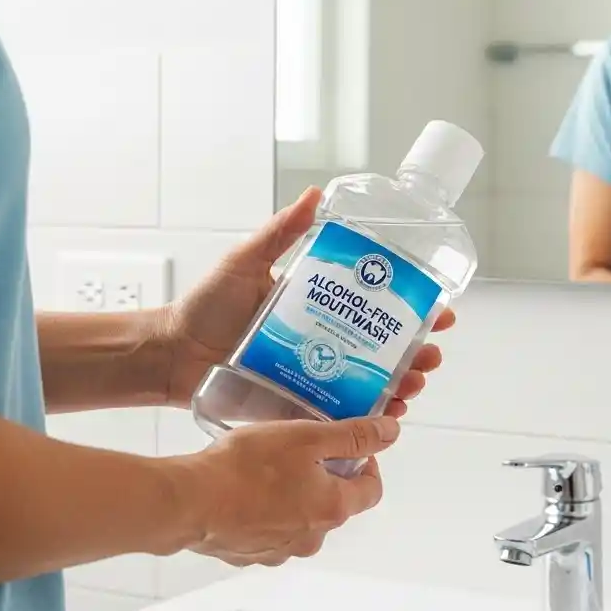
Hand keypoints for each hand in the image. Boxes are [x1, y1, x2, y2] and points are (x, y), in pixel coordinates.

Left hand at [167, 187, 455, 413]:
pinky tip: (385, 415)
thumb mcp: (246, 261)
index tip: (439, 311)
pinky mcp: (297, 405)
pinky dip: (366, 416)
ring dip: (400, 385)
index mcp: (318, 307)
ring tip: (413, 386)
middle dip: (416, 353)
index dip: (412, 311)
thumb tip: (315, 194)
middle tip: (431, 355)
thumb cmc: (205, 306)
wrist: (172, 352)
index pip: (375, 308)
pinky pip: (339, 414)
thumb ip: (280, 232)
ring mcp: (313, 375)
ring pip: (370, 383)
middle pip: (383, 350)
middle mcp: (322, 342)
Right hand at [184, 416, 398, 566]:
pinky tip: (244, 487)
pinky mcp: (249, 553)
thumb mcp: (307, 436)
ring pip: (299, 517)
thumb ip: (353, 435)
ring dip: (292, 493)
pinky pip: (267, 528)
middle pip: (334, 502)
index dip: (366, 462)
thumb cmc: (248, 467)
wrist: (190, 501)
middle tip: (301, 447)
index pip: (372, 489)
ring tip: (267, 465)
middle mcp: (312, 537)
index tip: (347, 444)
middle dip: (324, 475)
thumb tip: (390, 432)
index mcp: (333, 508)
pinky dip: (264, 510)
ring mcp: (279, 550)